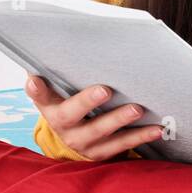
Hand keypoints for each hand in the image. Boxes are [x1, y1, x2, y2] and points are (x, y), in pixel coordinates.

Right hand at [25, 76, 162, 160]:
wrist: (77, 143)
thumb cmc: (73, 104)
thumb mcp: (62, 91)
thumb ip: (61, 70)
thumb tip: (63, 38)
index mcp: (51, 107)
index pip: (39, 96)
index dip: (36, 89)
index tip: (34, 79)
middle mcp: (64, 127)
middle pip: (71, 115)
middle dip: (87, 102)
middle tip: (105, 89)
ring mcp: (83, 143)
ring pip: (101, 133)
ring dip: (120, 120)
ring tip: (137, 109)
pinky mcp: (101, 154)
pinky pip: (122, 146)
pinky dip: (140, 136)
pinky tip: (156, 128)